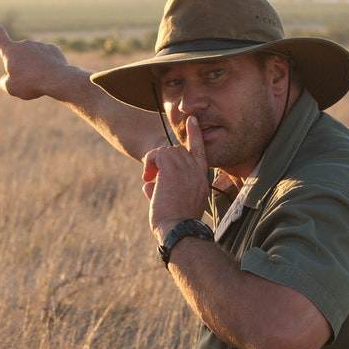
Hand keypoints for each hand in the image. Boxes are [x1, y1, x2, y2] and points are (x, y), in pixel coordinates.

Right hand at [0, 10, 83, 101]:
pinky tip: (51, 75)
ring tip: (41, 79)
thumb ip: (5, 82)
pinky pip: (46, 60)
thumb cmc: (30, 83)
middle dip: (22, 71)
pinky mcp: (52, 49)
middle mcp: (24, 44)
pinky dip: (47, 68)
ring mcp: (39, 45)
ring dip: (35, 70)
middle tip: (29, 82)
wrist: (56, 79)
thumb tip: (8, 78)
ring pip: (34, 61)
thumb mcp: (11, 88)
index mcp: (10, 51)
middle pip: (19, 60)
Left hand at [142, 115, 210, 233]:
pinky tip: (148, 176)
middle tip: (153, 177)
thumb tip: (148, 185)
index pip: (200, 150)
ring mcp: (185, 168)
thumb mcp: (178, 203)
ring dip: (154, 163)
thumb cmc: (177, 223)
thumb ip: (166, 189)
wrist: (179, 229)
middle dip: (162, 160)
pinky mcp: (171, 169)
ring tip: (150, 180)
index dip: (195, 134)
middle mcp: (195, 170)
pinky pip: (155, 155)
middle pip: (176, 150)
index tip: (192, 120)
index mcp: (201, 178)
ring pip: (165, 151)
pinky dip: (148, 164)